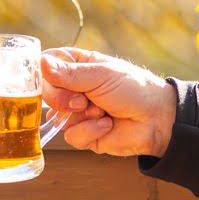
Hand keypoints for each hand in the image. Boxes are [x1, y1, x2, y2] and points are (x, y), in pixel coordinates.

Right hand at [40, 47, 176, 158]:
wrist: (156, 119)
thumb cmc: (132, 89)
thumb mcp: (100, 75)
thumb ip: (69, 74)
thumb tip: (41, 63)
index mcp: (78, 67)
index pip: (47, 65)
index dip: (43, 73)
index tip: (48, 78)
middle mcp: (74, 89)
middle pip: (47, 94)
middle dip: (63, 99)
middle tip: (82, 100)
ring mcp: (78, 113)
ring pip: (57, 118)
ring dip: (81, 116)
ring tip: (102, 111)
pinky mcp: (85, 134)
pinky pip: (71, 136)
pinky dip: (90, 130)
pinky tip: (107, 125)